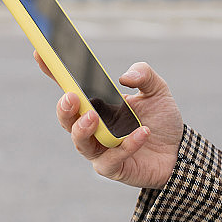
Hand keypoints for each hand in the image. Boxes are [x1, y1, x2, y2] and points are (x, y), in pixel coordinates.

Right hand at [35, 51, 183, 188]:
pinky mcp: (112, 168)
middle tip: (71, 97)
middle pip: (67, 119)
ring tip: (92, 117)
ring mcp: (99, 149)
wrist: (179, 153)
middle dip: (64, 108)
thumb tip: (125, 76)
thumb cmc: (161, 121)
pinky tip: (142, 133)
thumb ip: (144, 74)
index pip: (69, 87)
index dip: (53, 72)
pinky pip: (111, 158)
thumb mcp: (157, 90)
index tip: (41, 54)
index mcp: (97, 105)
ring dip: (82, 129)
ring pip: (80, 142)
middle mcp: (92, 127)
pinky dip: (126, 145)